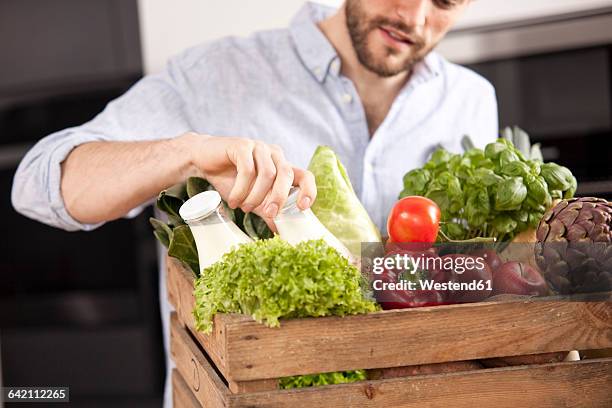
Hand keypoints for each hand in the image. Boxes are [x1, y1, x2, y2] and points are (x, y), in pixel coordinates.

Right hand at [181, 133, 315, 218]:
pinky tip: (234, 200)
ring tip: (243, 208)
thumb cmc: (230, 179)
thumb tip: (281, 231)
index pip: (305, 176)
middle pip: (286, 175)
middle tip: (267, 213)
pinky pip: (247, 169)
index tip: (302, 207)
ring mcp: (259, 147)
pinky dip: (241, 189)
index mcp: (282, 166)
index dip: (308, 190)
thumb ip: (267, 211)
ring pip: (267, 173)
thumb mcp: (253, 199)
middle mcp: (275, 155)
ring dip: (256, 195)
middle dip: (278, 197)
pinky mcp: (242, 145)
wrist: (203, 161)